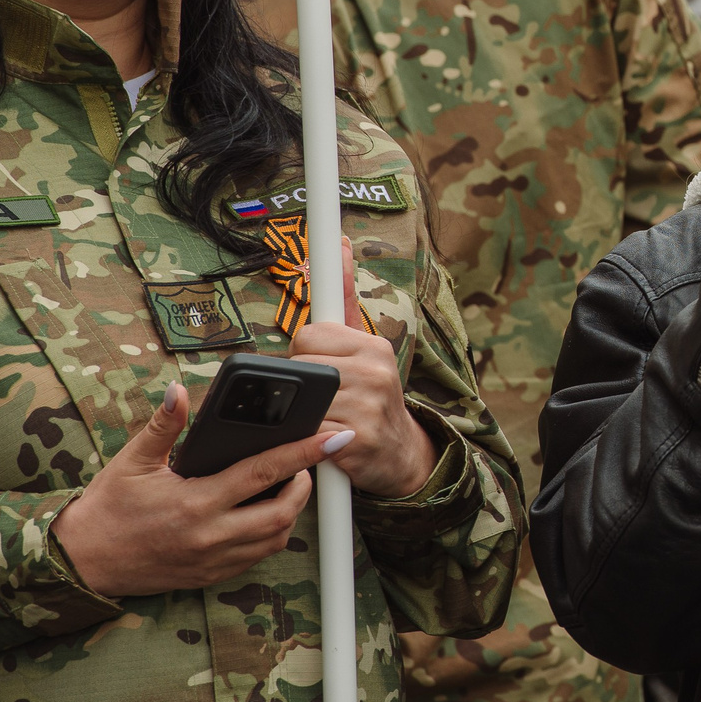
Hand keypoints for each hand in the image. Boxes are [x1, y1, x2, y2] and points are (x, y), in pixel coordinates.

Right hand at [51, 380, 327, 597]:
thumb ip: (163, 425)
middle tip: (308, 463)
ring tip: (290, 485)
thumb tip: (180, 390)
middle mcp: (211, 535)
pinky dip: (271, 535)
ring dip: (292, 512)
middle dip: (305, 485)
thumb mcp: (133, 460)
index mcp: (195, 502)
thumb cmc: (108, 508)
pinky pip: (257, 558)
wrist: (83, 561)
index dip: (304, 453)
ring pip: (275, 539)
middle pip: (283, 512)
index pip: (264, 472)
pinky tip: (266, 513)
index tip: (333, 438)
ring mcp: (213, 560)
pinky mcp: (210, 576)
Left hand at [288, 241, 438, 498]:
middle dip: (300, 386)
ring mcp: (368, 407)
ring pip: (300, 401)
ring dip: (301, 415)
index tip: (318, 368)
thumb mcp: (365, 346)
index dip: (304, 356)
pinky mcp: (358, 440)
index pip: (308, 336)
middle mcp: (375, 372)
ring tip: (322, 418)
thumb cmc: (373, 395)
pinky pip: (307, 433)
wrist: (400, 455)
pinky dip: (305, 440)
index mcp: (374, 346)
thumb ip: (344, 295)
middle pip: (300, 367)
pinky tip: (321, 440)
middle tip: (320, 398)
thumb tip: (341, 245)